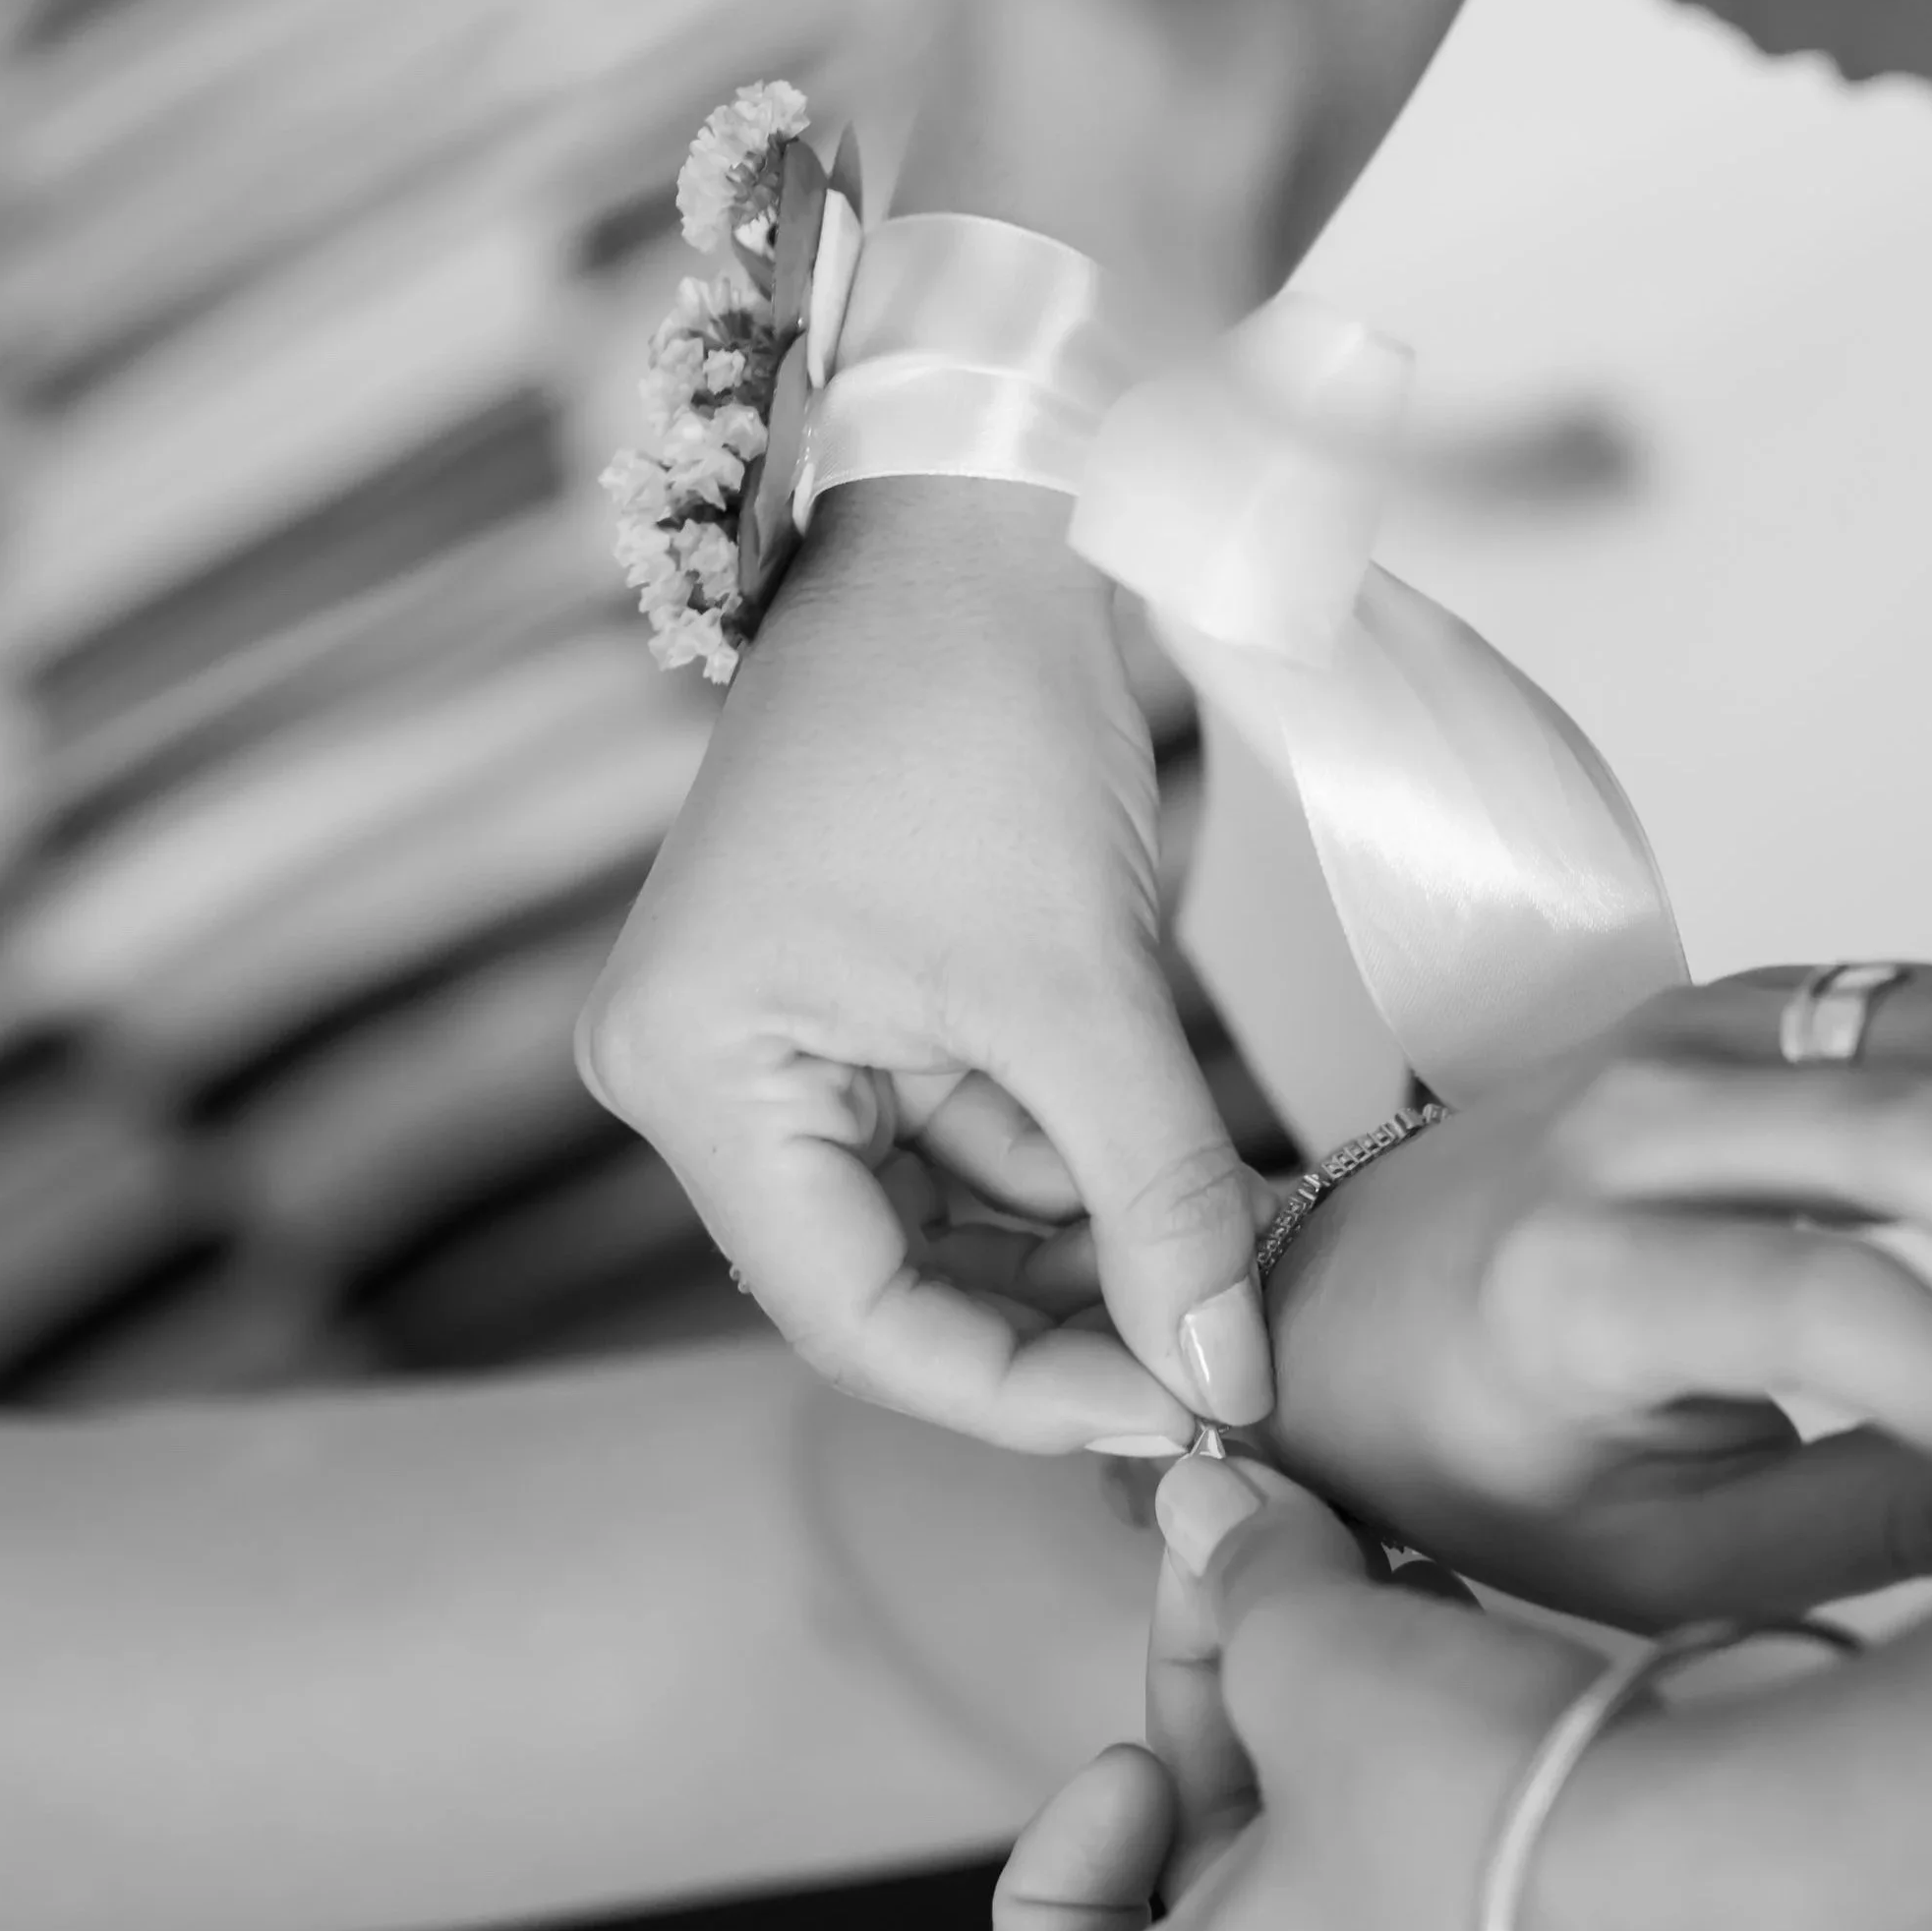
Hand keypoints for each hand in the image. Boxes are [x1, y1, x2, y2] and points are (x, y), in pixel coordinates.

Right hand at [577, 480, 1272, 1452]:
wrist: (994, 520)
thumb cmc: (984, 717)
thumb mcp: (1077, 983)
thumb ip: (1156, 1195)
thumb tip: (1226, 1380)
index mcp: (695, 1071)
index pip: (848, 1310)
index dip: (1013, 1388)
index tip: (1174, 1410)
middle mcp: (711, 1073)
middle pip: (897, 1273)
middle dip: (1064, 1315)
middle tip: (1221, 1362)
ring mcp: (788, 1039)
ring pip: (954, 1215)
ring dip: (1092, 1244)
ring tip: (1236, 1273)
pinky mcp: (869, 1003)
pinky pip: (979, 1133)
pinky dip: (1085, 1166)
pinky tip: (1195, 1192)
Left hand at [988, 1452, 1862, 1930]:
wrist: (1767, 1906)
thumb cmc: (1489, 1814)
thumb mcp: (1318, 1653)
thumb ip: (1241, 1579)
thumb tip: (1201, 1502)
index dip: (1050, 1880)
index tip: (1124, 1761)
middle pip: (1209, 1906)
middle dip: (1223, 1717)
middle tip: (1259, 1568)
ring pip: (1345, 1889)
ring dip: (1339, 1725)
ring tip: (1389, 1587)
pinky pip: (1465, 1907)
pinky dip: (1441, 1780)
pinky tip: (1485, 1651)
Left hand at [1262, 962, 1931, 1625]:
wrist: (1330, 1308)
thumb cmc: (1467, 1451)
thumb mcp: (1639, 1556)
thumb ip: (1862, 1523)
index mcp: (1572, 1284)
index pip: (1842, 1309)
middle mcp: (1622, 1129)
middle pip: (1923, 1128)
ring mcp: (1672, 1043)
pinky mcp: (1719, 1011)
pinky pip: (1915, 991)